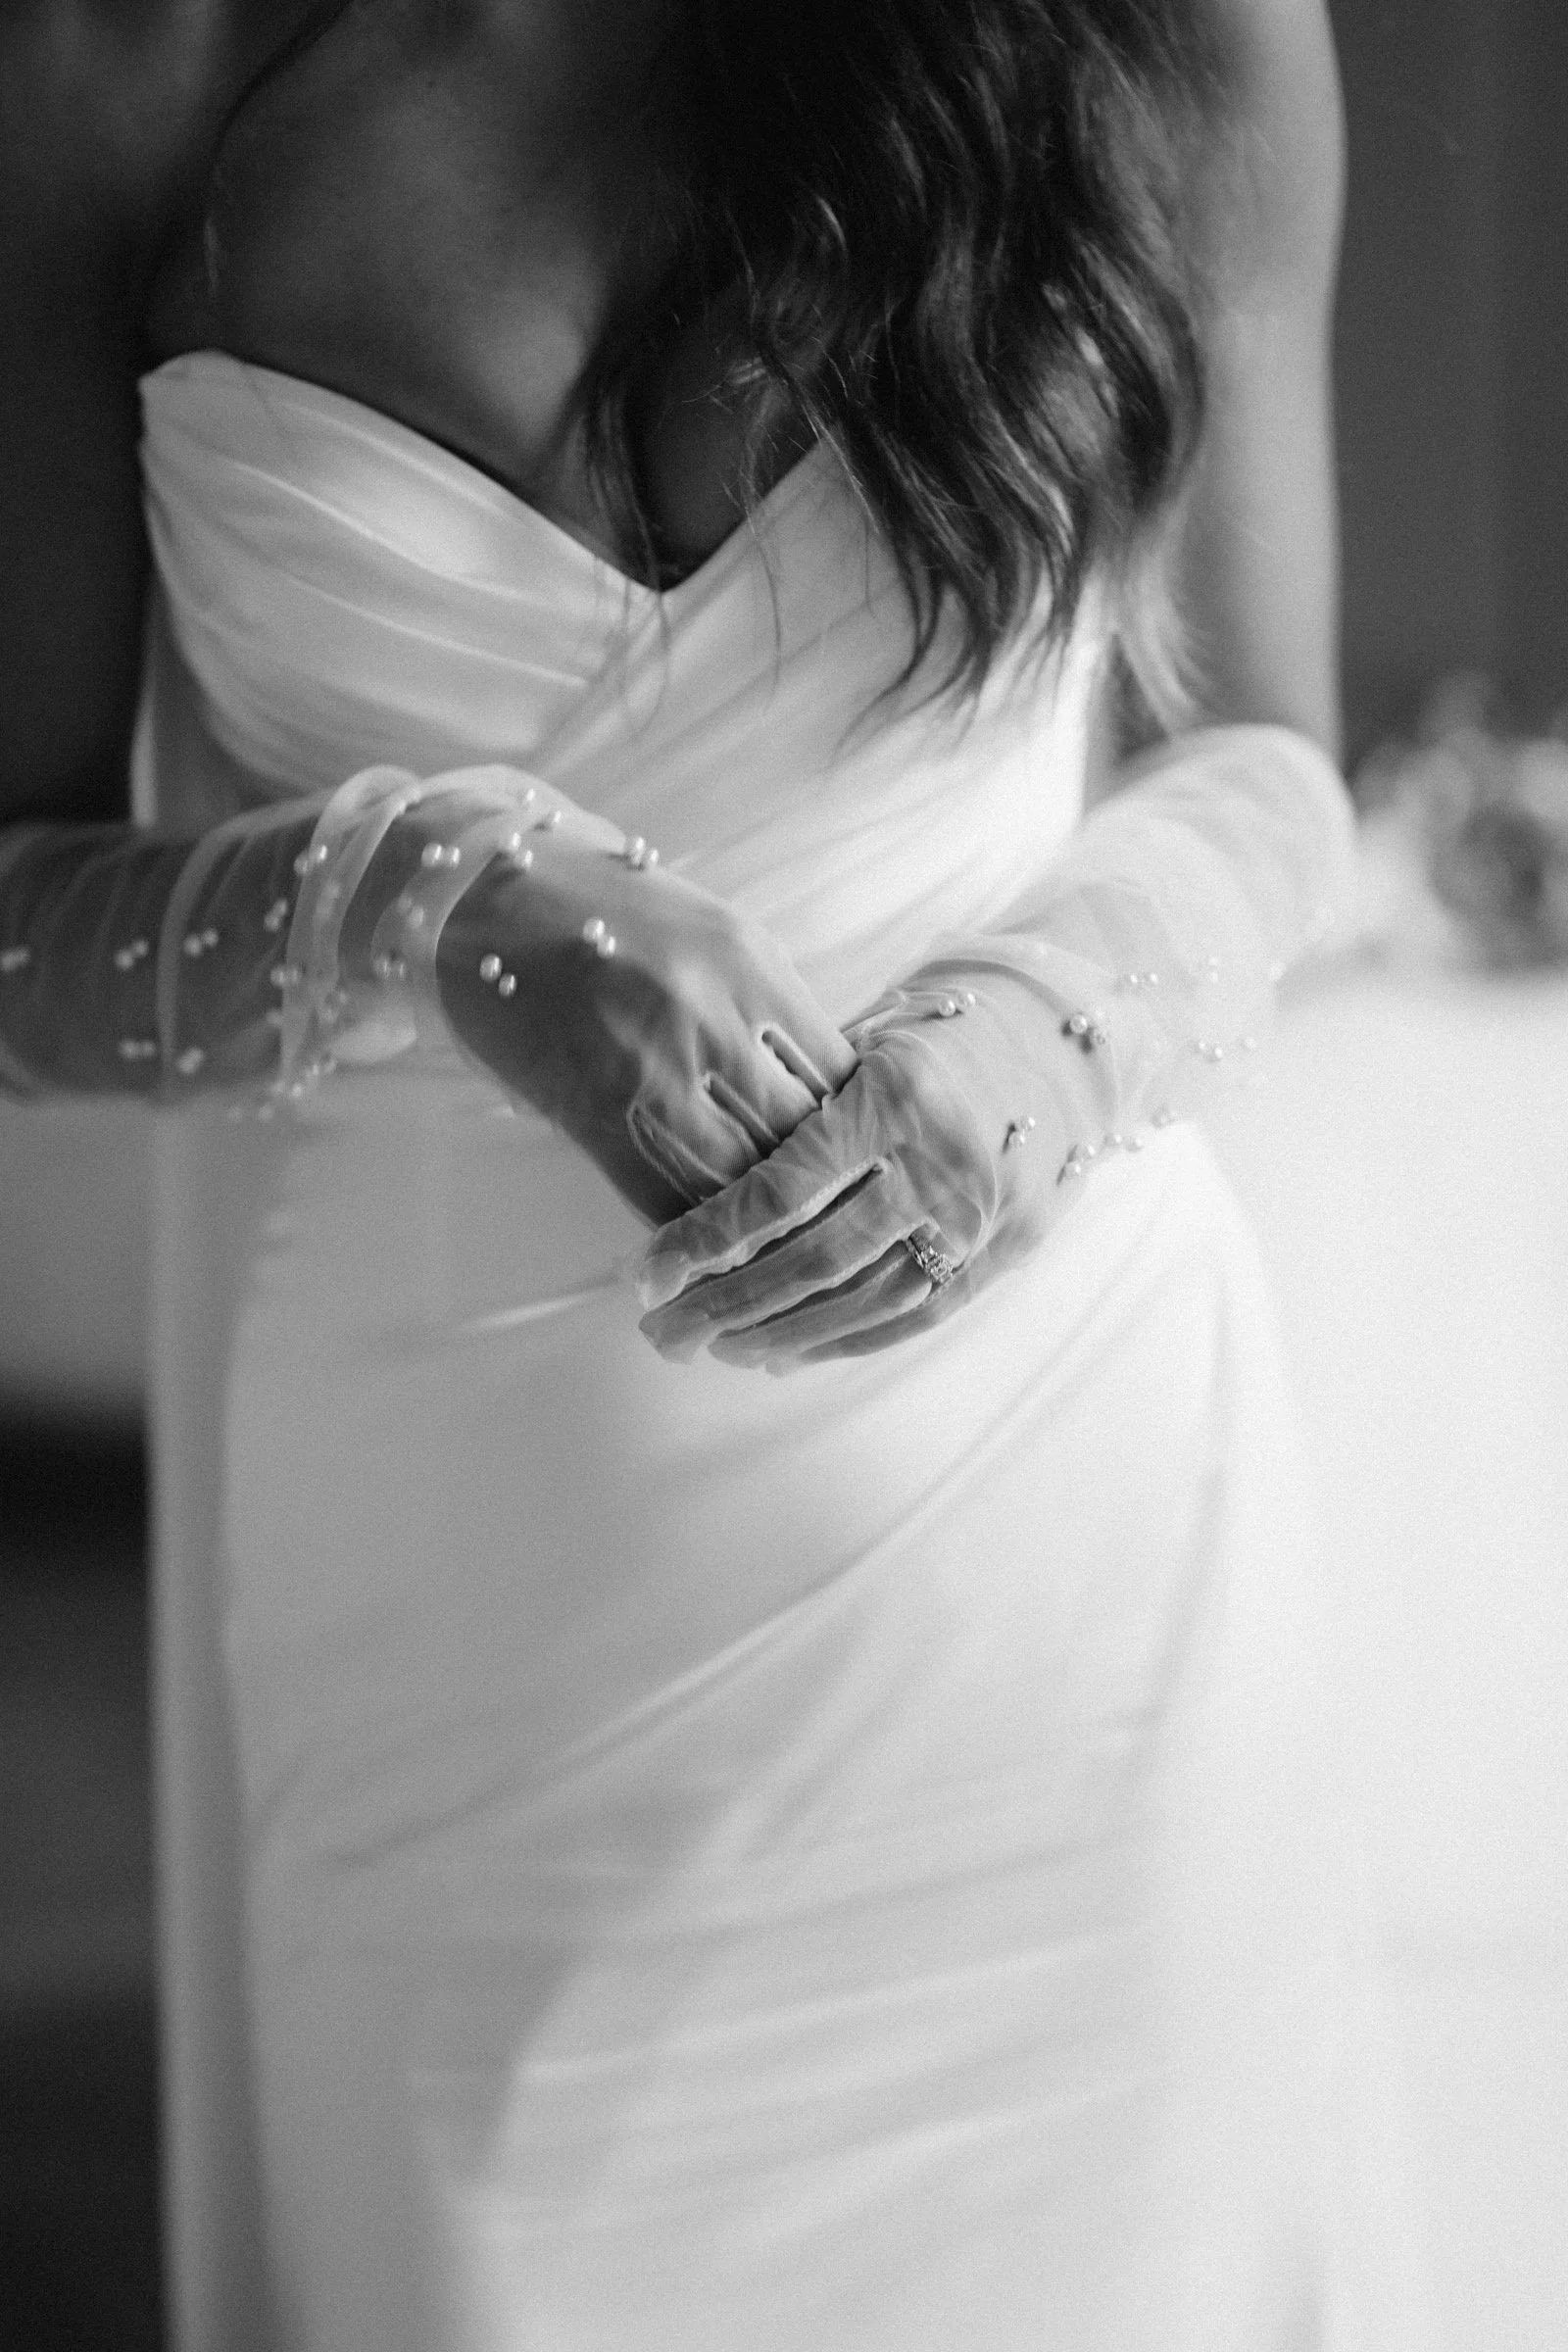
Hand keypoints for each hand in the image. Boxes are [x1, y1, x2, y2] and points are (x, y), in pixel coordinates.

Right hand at [436, 819, 856, 1222]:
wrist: (477, 892)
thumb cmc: (601, 910)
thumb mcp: (709, 932)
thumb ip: (767, 1007)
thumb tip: (825, 1088)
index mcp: (753, 967)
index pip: (838, 1077)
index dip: (852, 1130)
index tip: (853, 1161)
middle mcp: (713, 1018)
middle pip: (797, 1137)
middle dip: (813, 1187)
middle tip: (825, 1227)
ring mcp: (651, 1069)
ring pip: (736, 1181)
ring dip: (751, 1223)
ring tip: (767, 1251)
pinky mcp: (591, 1110)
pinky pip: (661, 1198)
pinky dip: (686, 1231)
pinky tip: (699, 1247)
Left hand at [637, 971, 1084, 1366]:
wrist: (1063, 1048)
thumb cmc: (931, 1043)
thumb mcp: (858, 1050)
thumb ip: (789, 1114)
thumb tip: (684, 1185)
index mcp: (892, 1098)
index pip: (779, 1189)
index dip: (703, 1240)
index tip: (644, 1276)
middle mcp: (939, 1163)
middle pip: (815, 1259)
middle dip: (727, 1305)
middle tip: (662, 1333)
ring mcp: (978, 1216)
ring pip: (861, 1299)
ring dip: (778, 1334)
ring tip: (712, 1347)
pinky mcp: (1002, 1252)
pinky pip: (913, 1316)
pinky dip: (841, 1342)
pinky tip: (782, 1354)